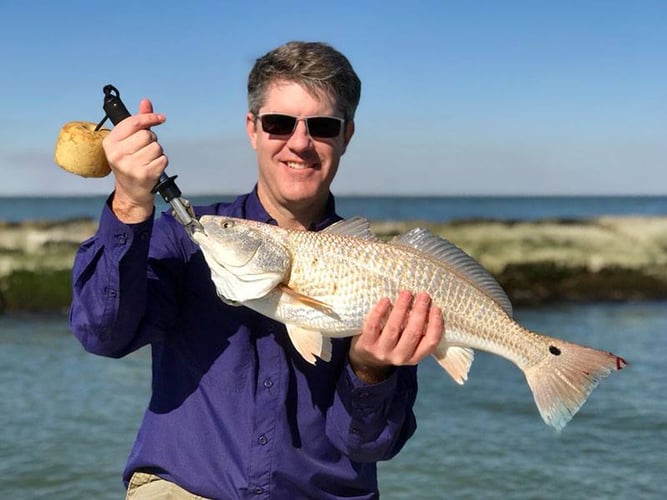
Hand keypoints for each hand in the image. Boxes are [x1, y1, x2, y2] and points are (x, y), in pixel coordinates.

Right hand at [102, 99, 167, 222]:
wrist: (131, 192)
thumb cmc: (130, 162)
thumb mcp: (128, 142)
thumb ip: (137, 122)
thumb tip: (145, 102)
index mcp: (110, 143)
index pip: (133, 123)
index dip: (149, 117)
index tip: (160, 118)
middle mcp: (117, 154)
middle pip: (147, 135)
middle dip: (151, 140)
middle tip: (145, 150)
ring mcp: (130, 165)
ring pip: (157, 147)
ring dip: (157, 152)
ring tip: (147, 160)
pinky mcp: (144, 174)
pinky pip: (163, 159)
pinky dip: (161, 162)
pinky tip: (152, 168)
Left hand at [349, 291, 443, 383]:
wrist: (368, 358)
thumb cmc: (393, 344)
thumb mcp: (408, 344)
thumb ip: (418, 332)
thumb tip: (428, 306)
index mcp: (414, 357)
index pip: (430, 343)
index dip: (435, 325)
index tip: (436, 308)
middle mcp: (400, 356)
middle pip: (413, 333)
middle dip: (419, 312)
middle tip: (423, 295)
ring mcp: (382, 351)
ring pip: (394, 328)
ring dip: (401, 308)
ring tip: (406, 293)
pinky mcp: (367, 344)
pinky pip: (373, 326)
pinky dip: (380, 311)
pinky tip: (386, 300)